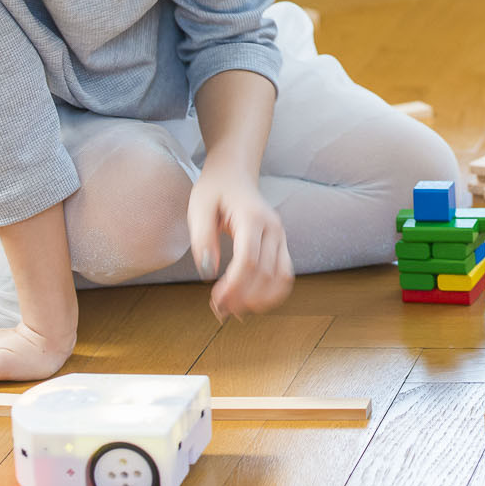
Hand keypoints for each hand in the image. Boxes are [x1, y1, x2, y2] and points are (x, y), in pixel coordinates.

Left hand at [187, 172, 292, 319]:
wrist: (234, 174)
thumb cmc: (215, 190)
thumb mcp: (199, 208)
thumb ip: (202, 238)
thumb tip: (208, 273)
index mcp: (252, 217)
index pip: (249, 260)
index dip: (234, 286)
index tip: (216, 301)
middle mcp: (273, 227)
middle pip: (265, 273)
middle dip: (243, 298)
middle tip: (220, 311)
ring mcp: (281, 236)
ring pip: (281, 278)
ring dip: (261, 300)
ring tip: (236, 311)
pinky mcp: (281, 244)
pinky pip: (285, 274)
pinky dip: (272, 293)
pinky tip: (252, 302)